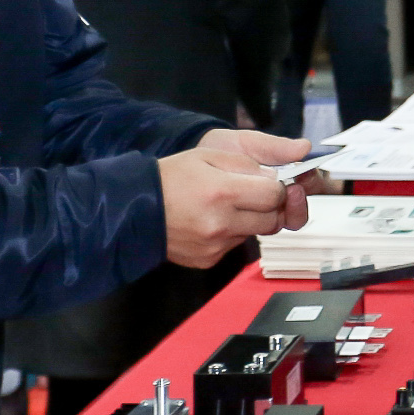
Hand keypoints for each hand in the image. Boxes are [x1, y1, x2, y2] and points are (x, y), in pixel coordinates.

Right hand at [157, 132, 308, 268]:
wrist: (135, 210)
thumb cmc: (170, 178)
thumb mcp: (208, 155)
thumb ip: (246, 165)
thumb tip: (274, 178)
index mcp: (222, 192)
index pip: (275, 195)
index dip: (278, 187)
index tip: (270, 182)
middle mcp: (221, 223)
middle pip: (273, 219)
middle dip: (271, 206)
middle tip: (256, 194)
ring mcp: (215, 245)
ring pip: (255, 233)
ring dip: (252, 219)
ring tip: (229, 205)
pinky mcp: (209, 259)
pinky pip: (235, 245)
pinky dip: (233, 233)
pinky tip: (213, 220)